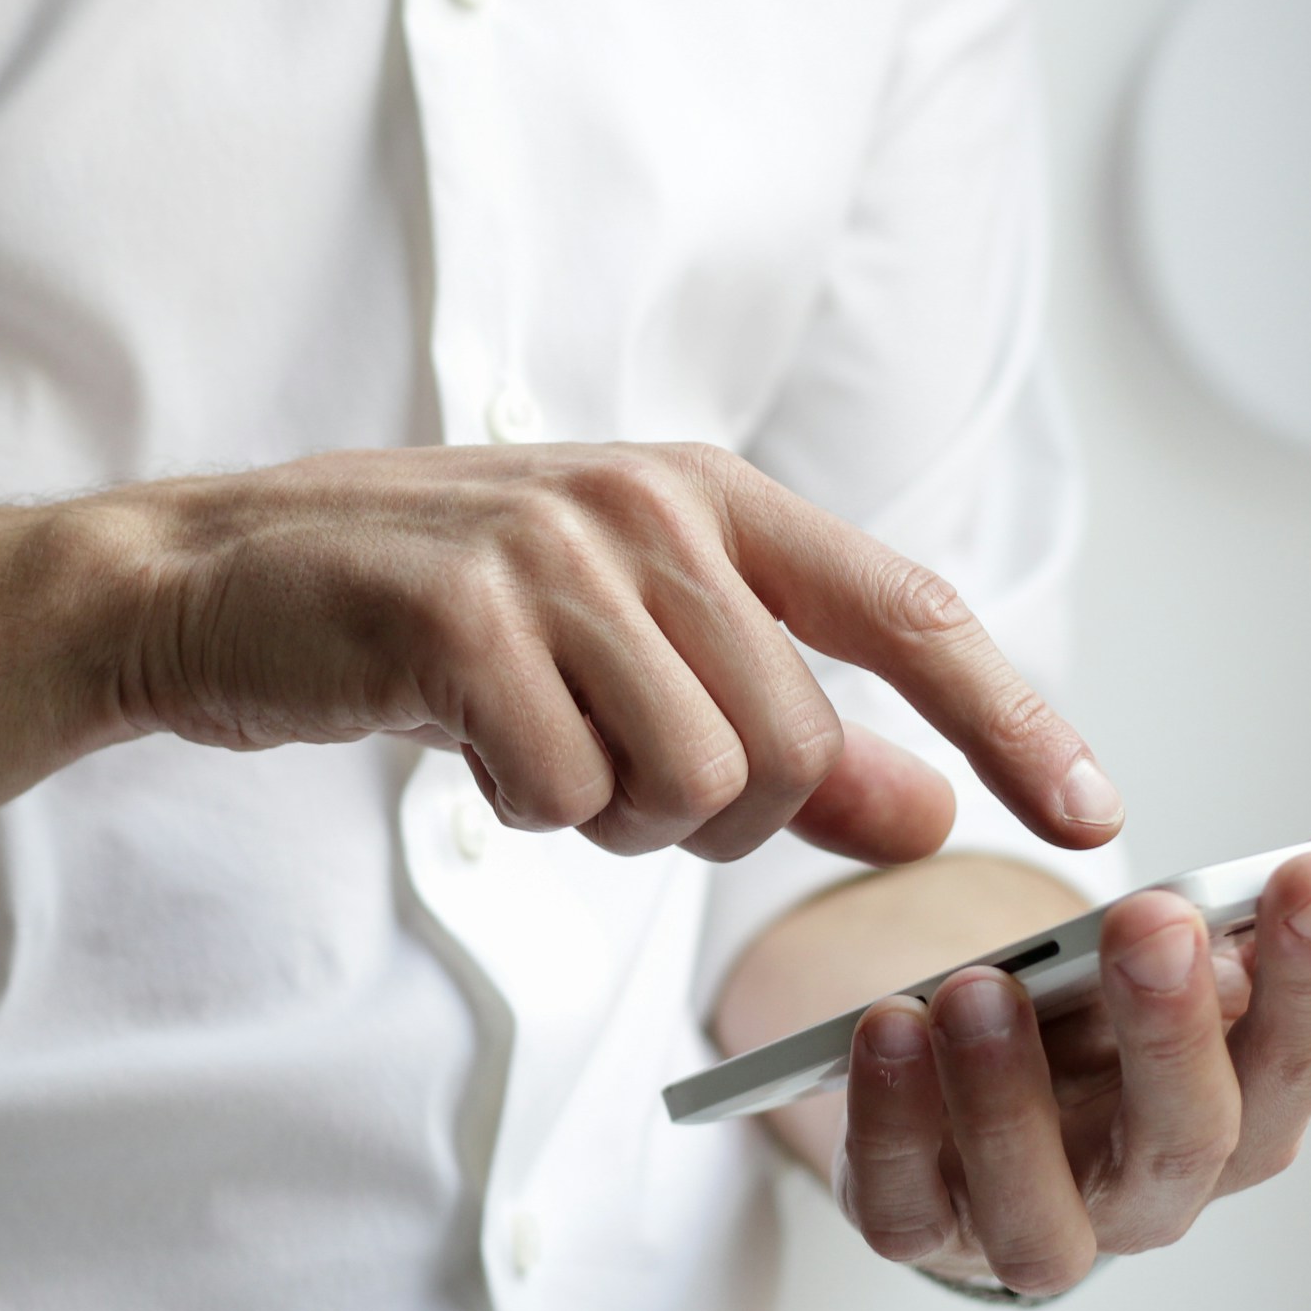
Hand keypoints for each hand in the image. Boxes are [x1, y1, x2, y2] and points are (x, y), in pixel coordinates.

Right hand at [102, 442, 1123, 864]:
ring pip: (692, 782)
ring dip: (612, 816)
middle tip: (607, 775)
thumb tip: (928, 812)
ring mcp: (553, 552)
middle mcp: (648, 505)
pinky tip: (464, 744)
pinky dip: (524, 810)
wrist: (218, 580)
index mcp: (707, 494)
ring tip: (531, 748)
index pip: (908, 612)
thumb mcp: (624, 653)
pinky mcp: (460, 616)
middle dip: (715, 815)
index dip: (1012, 718)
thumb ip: (783, 727)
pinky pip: (566, 794)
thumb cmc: (431, 616)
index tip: (1092, 815)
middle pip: (793, 746)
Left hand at [831, 824, 1310, 1293]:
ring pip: (1039, 1207)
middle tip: (1153, 921)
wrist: (965, 1100)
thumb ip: (1284, 914)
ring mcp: (1029, 1223)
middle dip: (1174, 1029)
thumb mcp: (1185, 963)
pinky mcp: (919, 1227)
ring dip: (1009, 1096)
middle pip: (1186, 1139)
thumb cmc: (1093, 1035)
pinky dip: (890, 1123)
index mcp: (1238, 1117)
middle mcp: (1147, 1193)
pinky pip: (902, 1204)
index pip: (1300, 1058)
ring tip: (980, 987)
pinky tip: (886, 1028)